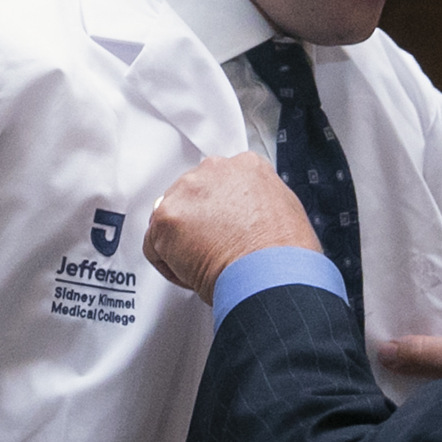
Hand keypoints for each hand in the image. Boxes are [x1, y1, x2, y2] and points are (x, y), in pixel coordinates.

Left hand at [143, 153, 317, 301]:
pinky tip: (190, 275)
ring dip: (181, 242)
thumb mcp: (287, 212)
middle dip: (198, 223)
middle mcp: (214, 171)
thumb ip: (260, 204)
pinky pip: (154, 245)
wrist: (270, 274)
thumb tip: (251, 218)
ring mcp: (188, 191)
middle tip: (212, 249)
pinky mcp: (166, 217)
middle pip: (192, 195)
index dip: (221, 211)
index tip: (225, 228)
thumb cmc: (283, 255)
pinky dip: (168, 265)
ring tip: (204, 264)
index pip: (220, 183)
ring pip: (171, 218)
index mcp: (246, 166)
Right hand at [377, 281, 441, 377]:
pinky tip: (438, 388)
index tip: (379, 349)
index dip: (401, 327)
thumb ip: (424, 354)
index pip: (422, 306)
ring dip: (434, 364)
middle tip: (389, 373)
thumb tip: (384, 350)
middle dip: (416, 349)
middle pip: (432, 327)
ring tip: (409, 384)